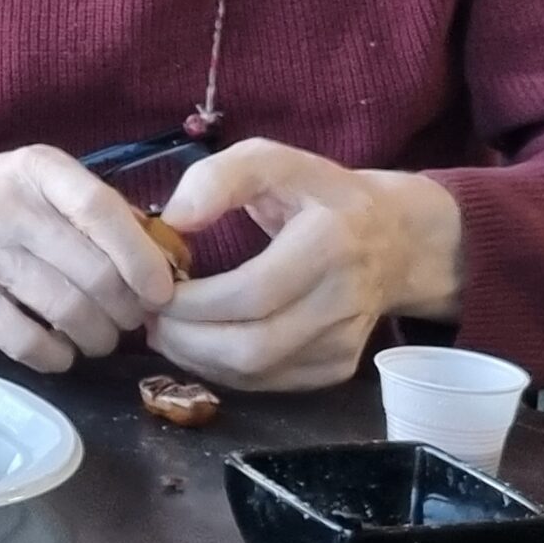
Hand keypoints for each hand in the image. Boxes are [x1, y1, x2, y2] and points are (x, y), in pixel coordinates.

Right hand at [0, 147, 179, 372]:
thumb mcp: (28, 182)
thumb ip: (87, 209)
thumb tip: (165, 256)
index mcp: (36, 168)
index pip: (102, 211)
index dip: (143, 259)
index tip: (162, 291)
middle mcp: (7, 204)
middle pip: (95, 274)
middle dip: (126, 312)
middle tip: (128, 322)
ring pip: (69, 312)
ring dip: (98, 339)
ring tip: (97, 339)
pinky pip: (29, 342)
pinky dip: (57, 357)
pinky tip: (59, 352)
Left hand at [149, 139, 462, 390]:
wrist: (393, 237)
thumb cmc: (318, 193)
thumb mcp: (272, 160)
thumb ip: (220, 178)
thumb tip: (175, 220)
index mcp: (331, 243)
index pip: (251, 293)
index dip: (193, 301)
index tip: (154, 288)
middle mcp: (345, 300)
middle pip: (252, 345)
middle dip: (186, 337)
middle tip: (150, 315)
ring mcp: (345, 341)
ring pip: (257, 371)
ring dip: (196, 357)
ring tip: (165, 327)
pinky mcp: (338, 367)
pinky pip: (268, 382)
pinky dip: (222, 369)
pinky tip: (199, 341)